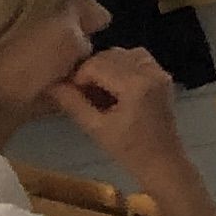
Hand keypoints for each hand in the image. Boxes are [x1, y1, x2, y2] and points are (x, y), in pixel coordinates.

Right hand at [45, 49, 196, 185]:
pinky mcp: (163, 77)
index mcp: (136, 85)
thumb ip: (73, 103)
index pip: (96, 64)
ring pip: (124, 54)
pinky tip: (115, 87)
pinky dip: (123, 66)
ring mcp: (160, 73)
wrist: (161, 161)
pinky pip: (139, 59)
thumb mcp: (95, 128)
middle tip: (84, 94)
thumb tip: (52, 85)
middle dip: (91, 71)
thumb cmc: (128, 150)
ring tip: (99, 90)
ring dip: (107, 67)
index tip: (72, 94)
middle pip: (110, 55)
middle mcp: (151, 72)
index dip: (78, 77)